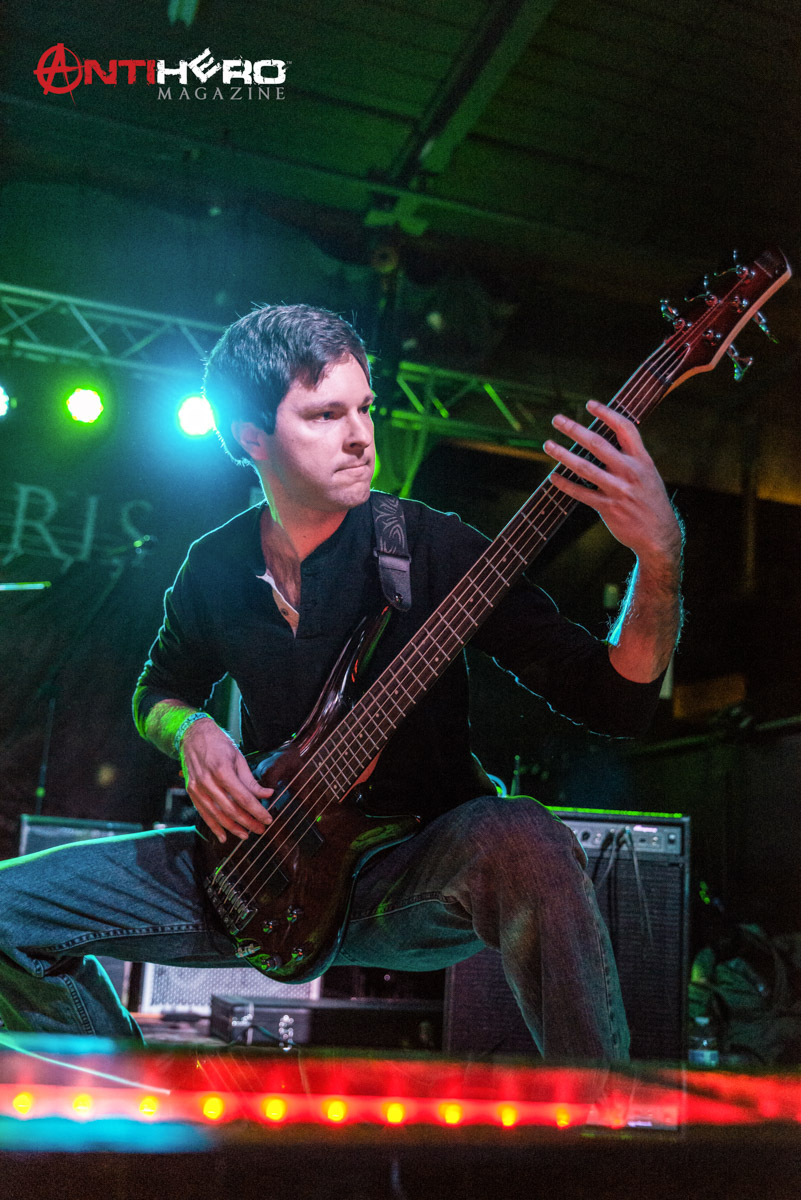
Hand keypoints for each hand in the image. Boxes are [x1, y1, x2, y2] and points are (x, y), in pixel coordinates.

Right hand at [179, 718, 273, 842]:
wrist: (192, 734)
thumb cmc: (218, 744)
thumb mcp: (238, 758)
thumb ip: (251, 780)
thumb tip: (267, 795)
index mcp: (222, 770)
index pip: (243, 797)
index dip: (257, 811)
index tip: (268, 819)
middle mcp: (208, 781)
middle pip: (231, 809)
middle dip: (248, 822)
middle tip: (260, 829)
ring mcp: (198, 788)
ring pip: (217, 814)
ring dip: (233, 828)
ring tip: (246, 835)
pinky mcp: (192, 791)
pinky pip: (204, 813)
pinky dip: (214, 826)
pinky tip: (224, 836)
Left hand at [543, 400, 681, 566]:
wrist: (660, 536)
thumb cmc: (651, 501)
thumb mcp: (649, 474)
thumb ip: (631, 458)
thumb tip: (606, 440)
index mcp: (642, 460)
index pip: (625, 428)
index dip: (607, 413)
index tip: (589, 404)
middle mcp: (630, 472)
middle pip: (598, 443)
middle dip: (575, 429)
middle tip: (556, 419)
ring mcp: (618, 490)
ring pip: (584, 467)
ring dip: (563, 454)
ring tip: (548, 444)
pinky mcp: (608, 507)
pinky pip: (581, 493)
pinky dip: (565, 485)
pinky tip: (553, 477)